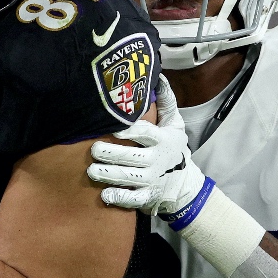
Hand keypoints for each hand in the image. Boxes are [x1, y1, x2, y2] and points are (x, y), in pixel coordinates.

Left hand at [87, 114, 206, 217]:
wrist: (185, 184)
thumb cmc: (173, 148)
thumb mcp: (175, 125)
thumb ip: (167, 102)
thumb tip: (158, 77)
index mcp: (163, 141)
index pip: (146, 134)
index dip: (130, 132)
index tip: (114, 129)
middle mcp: (157, 161)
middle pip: (132, 157)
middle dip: (112, 153)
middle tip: (94, 149)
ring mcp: (152, 181)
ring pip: (128, 178)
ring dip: (109, 175)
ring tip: (92, 170)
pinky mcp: (147, 197)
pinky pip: (132, 200)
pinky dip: (119, 199)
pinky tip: (104, 195)